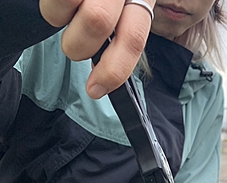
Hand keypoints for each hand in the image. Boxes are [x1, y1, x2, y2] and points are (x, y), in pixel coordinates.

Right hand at [39, 0, 154, 98]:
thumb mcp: (131, 3)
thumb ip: (125, 30)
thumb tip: (107, 70)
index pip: (133, 39)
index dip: (113, 72)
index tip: (95, 90)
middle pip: (96, 22)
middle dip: (79, 46)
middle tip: (78, 40)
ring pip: (61, 12)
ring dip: (60, 21)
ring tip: (69, 8)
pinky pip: (52, 2)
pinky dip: (53, 6)